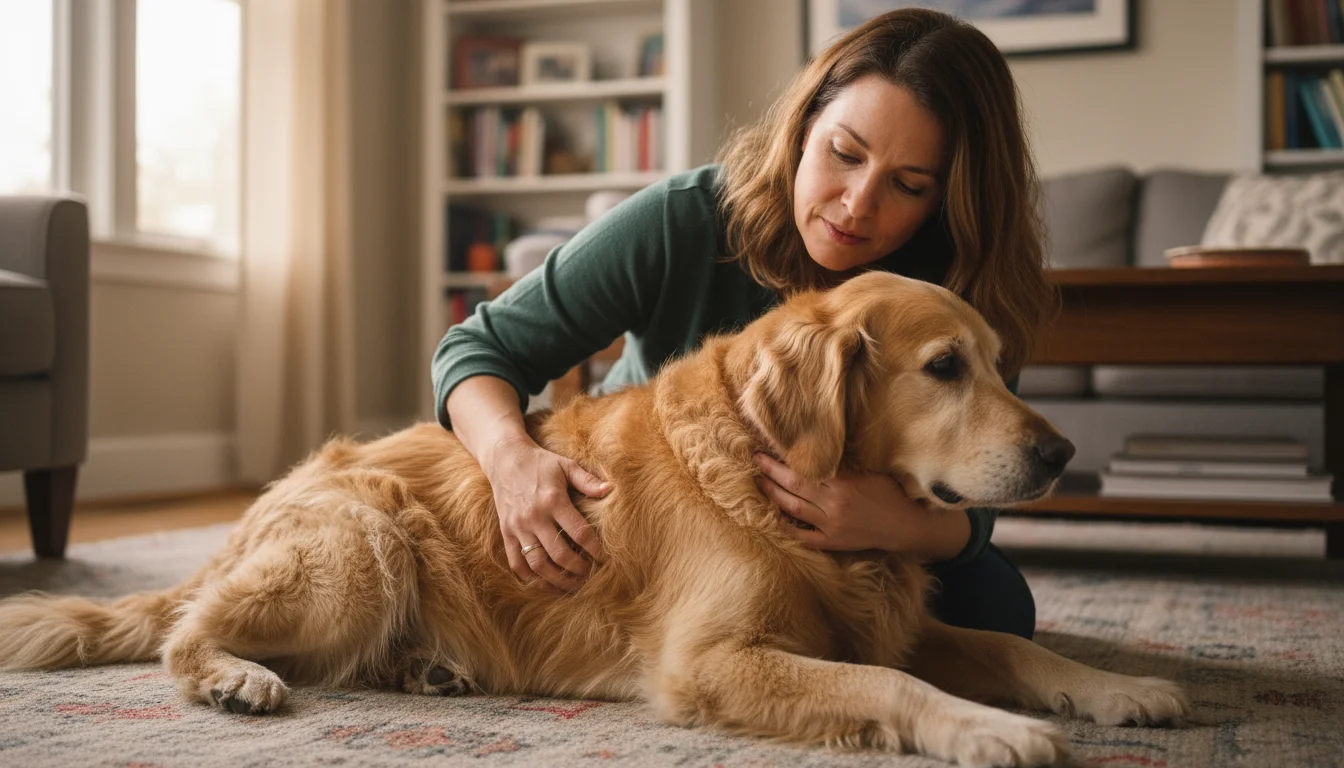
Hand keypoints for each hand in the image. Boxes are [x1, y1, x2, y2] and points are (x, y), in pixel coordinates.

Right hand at [484, 434, 610, 590]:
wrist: (504, 459)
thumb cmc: (541, 463)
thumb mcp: (566, 465)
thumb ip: (587, 480)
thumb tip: (610, 490)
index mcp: (553, 500)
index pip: (579, 532)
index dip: (594, 549)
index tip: (604, 559)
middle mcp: (534, 517)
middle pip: (559, 554)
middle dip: (578, 569)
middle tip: (591, 576)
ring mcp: (518, 528)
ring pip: (538, 564)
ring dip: (557, 580)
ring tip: (573, 586)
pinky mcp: (506, 534)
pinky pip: (517, 564)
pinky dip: (532, 579)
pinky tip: (547, 584)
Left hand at [753, 453, 968, 559]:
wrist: (906, 526)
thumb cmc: (890, 493)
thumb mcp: (868, 471)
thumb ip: (843, 465)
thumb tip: (818, 451)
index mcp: (842, 481)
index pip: (806, 466)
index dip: (785, 457)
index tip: (771, 446)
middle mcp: (832, 502)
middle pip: (793, 484)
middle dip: (771, 471)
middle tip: (756, 459)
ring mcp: (830, 524)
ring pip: (792, 508)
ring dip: (773, 494)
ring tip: (760, 482)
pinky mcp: (833, 541)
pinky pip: (803, 536)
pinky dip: (787, 528)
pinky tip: (775, 518)